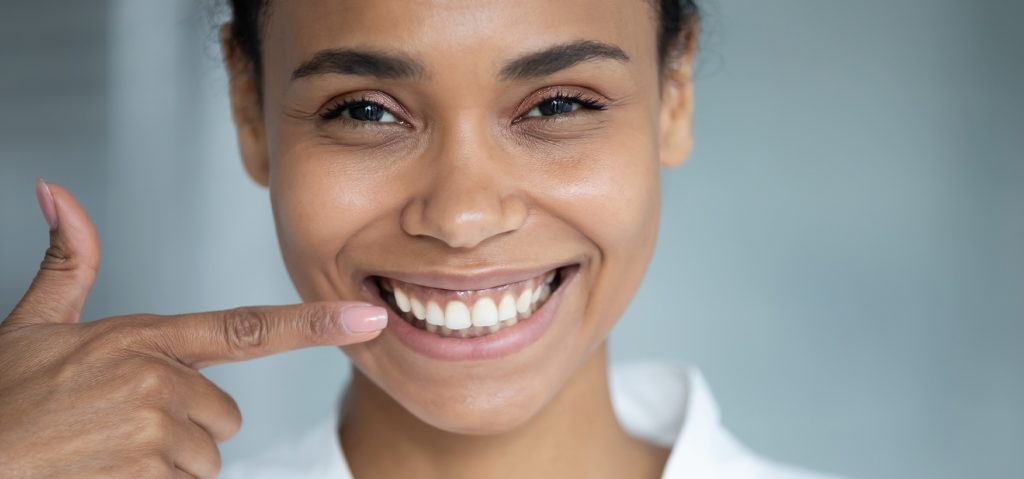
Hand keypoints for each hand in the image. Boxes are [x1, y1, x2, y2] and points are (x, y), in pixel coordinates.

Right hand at [0, 180, 386, 477]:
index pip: (246, 328)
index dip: (312, 325)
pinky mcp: (147, 475)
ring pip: (205, 458)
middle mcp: (158, 382)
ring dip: (166, 463)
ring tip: (108, 451)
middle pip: (224, 416)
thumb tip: (60, 195)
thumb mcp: (33, 326)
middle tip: (122, 425)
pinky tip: (108, 471)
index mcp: (144, 340)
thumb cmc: (2, 401)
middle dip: (186, 426)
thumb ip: (67, 264)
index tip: (366, 318)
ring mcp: (154, 432)